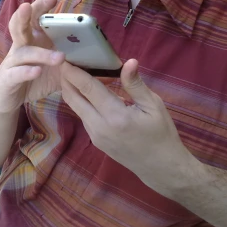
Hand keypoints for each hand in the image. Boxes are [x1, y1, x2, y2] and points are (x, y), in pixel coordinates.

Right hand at [0, 0, 65, 113]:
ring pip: (24, 53)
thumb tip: (95, 58)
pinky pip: (16, 74)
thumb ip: (70, 62)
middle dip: (26, 14)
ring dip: (41, 54)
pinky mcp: (7, 79)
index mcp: (32, 40)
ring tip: (60, 57)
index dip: (40, 6)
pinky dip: (26, 71)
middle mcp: (20, 47)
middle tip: (31, 6)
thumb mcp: (53, 69)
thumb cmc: (30, 79)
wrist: (5, 100)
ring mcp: (12, 63)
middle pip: (20, 26)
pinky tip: (37, 71)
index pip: (34, 18)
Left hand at [60, 59, 191, 197]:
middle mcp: (99, 126)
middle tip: (65, 61)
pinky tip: (88, 91)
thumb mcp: (153, 106)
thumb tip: (129, 61)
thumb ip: (135, 84)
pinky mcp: (95, 141)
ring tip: (76, 72)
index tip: (65, 58)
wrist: (160, 167)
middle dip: (66, 79)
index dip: (74, 72)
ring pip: (75, 108)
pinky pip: (83, 116)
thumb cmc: (161, 134)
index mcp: (115, 116)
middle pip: (73, 98)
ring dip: (72, 90)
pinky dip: (81, 101)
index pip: (87, 88)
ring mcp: (95, 136)